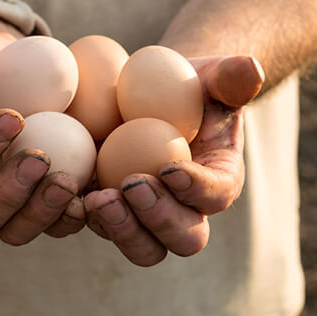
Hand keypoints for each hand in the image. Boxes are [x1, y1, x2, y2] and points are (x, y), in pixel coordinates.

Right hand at [0, 20, 85, 244]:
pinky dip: (80, 214)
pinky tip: (99, 191)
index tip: (12, 118)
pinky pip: (60, 223)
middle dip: (7, 195)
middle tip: (38, 160)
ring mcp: (15, 204)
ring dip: (43, 212)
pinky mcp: (51, 205)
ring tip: (69, 182)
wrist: (26, 81)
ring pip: (18, 230)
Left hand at [84, 55, 264, 265]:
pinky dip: (83, 218)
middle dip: (158, 218)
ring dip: (120, 228)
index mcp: (219, 179)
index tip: (169, 167)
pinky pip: (99, 228)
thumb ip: (232, 75)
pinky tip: (66, 192)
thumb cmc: (190, 85)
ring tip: (97, 197)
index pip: (217, 194)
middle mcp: (186, 209)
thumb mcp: (213, 75)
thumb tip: (250, 70)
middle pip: (183, 237)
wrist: (152, 96)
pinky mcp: (112, 212)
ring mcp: (146, 216)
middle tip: (131, 184)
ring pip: (142, 246)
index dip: (197, 188)